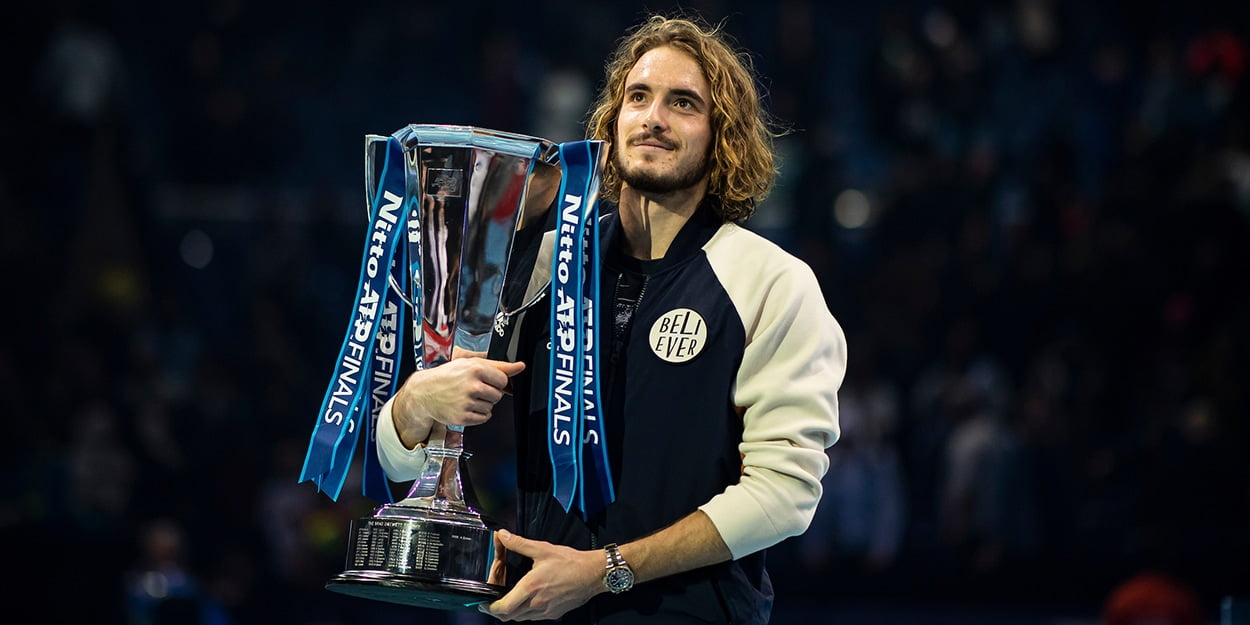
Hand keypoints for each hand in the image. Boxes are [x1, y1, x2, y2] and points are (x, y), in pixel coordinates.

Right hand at [391, 352, 524, 446]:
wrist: (424, 392)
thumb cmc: (448, 376)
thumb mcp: (471, 364)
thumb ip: (498, 366)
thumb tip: (520, 366)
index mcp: (475, 369)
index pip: (503, 380)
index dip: (496, 381)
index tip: (486, 380)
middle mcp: (471, 386)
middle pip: (498, 395)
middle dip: (489, 393)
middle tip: (474, 389)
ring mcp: (466, 403)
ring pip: (491, 407)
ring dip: (483, 404)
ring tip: (467, 397)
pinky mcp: (462, 417)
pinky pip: (483, 418)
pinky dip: (478, 415)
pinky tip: (466, 406)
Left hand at [479, 530, 603, 621]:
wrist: (593, 574)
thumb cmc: (570, 562)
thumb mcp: (542, 549)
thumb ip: (519, 543)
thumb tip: (502, 536)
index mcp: (531, 587)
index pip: (503, 607)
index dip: (490, 608)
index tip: (484, 603)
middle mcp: (536, 603)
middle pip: (508, 617)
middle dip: (497, 611)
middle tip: (491, 603)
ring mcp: (546, 611)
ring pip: (521, 619)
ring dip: (511, 613)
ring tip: (507, 601)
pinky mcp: (554, 614)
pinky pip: (534, 618)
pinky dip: (525, 613)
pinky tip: (527, 601)